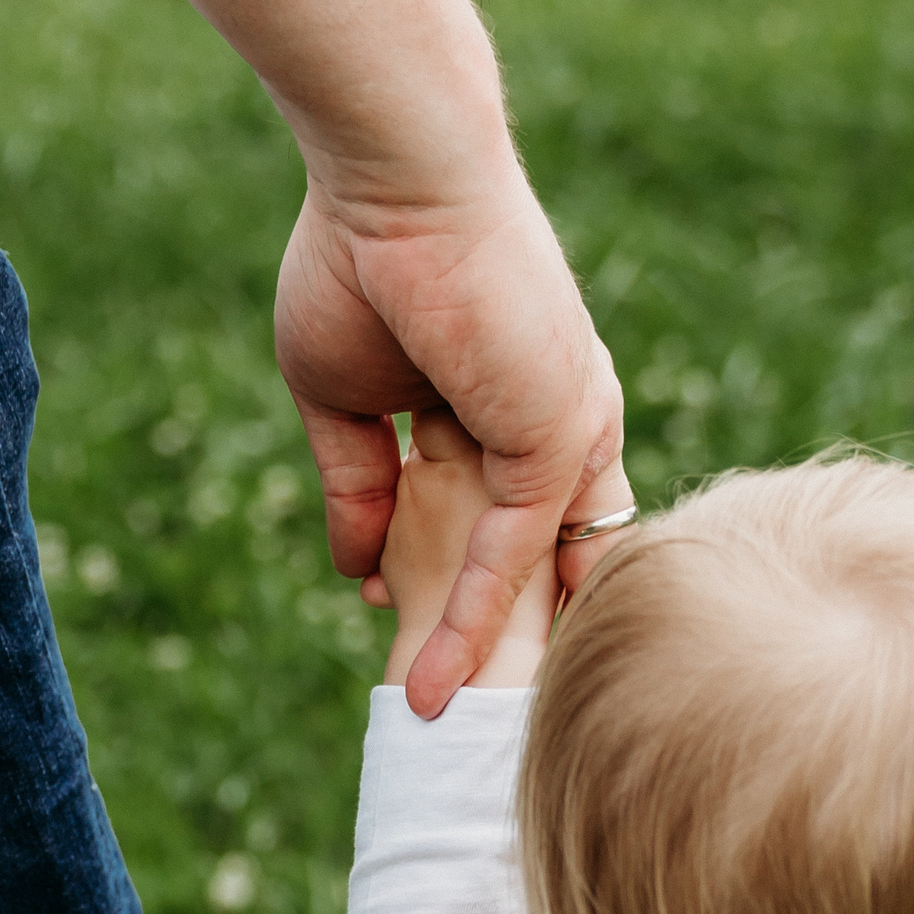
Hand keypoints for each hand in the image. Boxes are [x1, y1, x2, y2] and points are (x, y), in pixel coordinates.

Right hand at [277, 187, 624, 716]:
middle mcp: (559, 431)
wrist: (394, 180)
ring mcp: (568, 435)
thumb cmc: (362, 263)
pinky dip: (477, 614)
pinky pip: (520, 550)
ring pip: (535, 575)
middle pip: (541, 569)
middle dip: (507, 651)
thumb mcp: (344, 401)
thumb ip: (360, 487)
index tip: (421, 661)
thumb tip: (361, 570)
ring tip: (444, 733)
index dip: (470, 599)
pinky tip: (433, 672)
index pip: (509, 533)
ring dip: (492, 657)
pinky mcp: (559, 436)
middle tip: (463, 726)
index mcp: (517, 415)